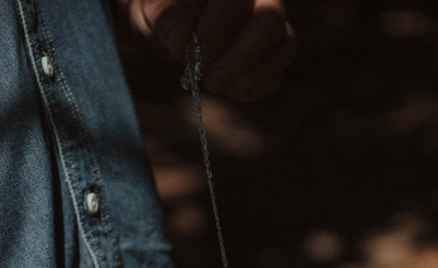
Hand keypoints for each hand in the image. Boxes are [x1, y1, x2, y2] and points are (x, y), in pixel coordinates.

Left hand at [121, 0, 296, 100]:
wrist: (170, 28)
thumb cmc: (163, 10)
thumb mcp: (152, 8)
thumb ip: (166, 16)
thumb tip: (182, 42)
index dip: (218, 30)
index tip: (191, 57)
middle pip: (271, 19)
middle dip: (241, 56)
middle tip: (211, 80)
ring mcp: (271, 26)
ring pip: (285, 46)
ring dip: (253, 75)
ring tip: (217, 85)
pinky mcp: (272, 56)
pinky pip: (278, 74)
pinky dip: (254, 88)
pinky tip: (229, 90)